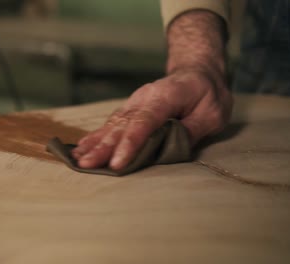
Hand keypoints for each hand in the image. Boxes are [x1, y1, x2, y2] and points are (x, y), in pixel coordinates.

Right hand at [71, 68, 232, 169]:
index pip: (144, 123)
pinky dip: (96, 136)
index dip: (129, 145)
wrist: (196, 71)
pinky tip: (81, 147)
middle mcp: (143, 99)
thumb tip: (168, 147)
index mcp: (165, 97)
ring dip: (94, 143)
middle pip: (121, 126)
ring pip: (112, 125)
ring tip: (76, 159)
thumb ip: (191, 130)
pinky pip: (111, 124)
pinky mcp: (129, 110)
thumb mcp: (213, 113)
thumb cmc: (207, 94)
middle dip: (102, 148)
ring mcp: (133, 103)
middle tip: (85, 165)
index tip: (117, 164)